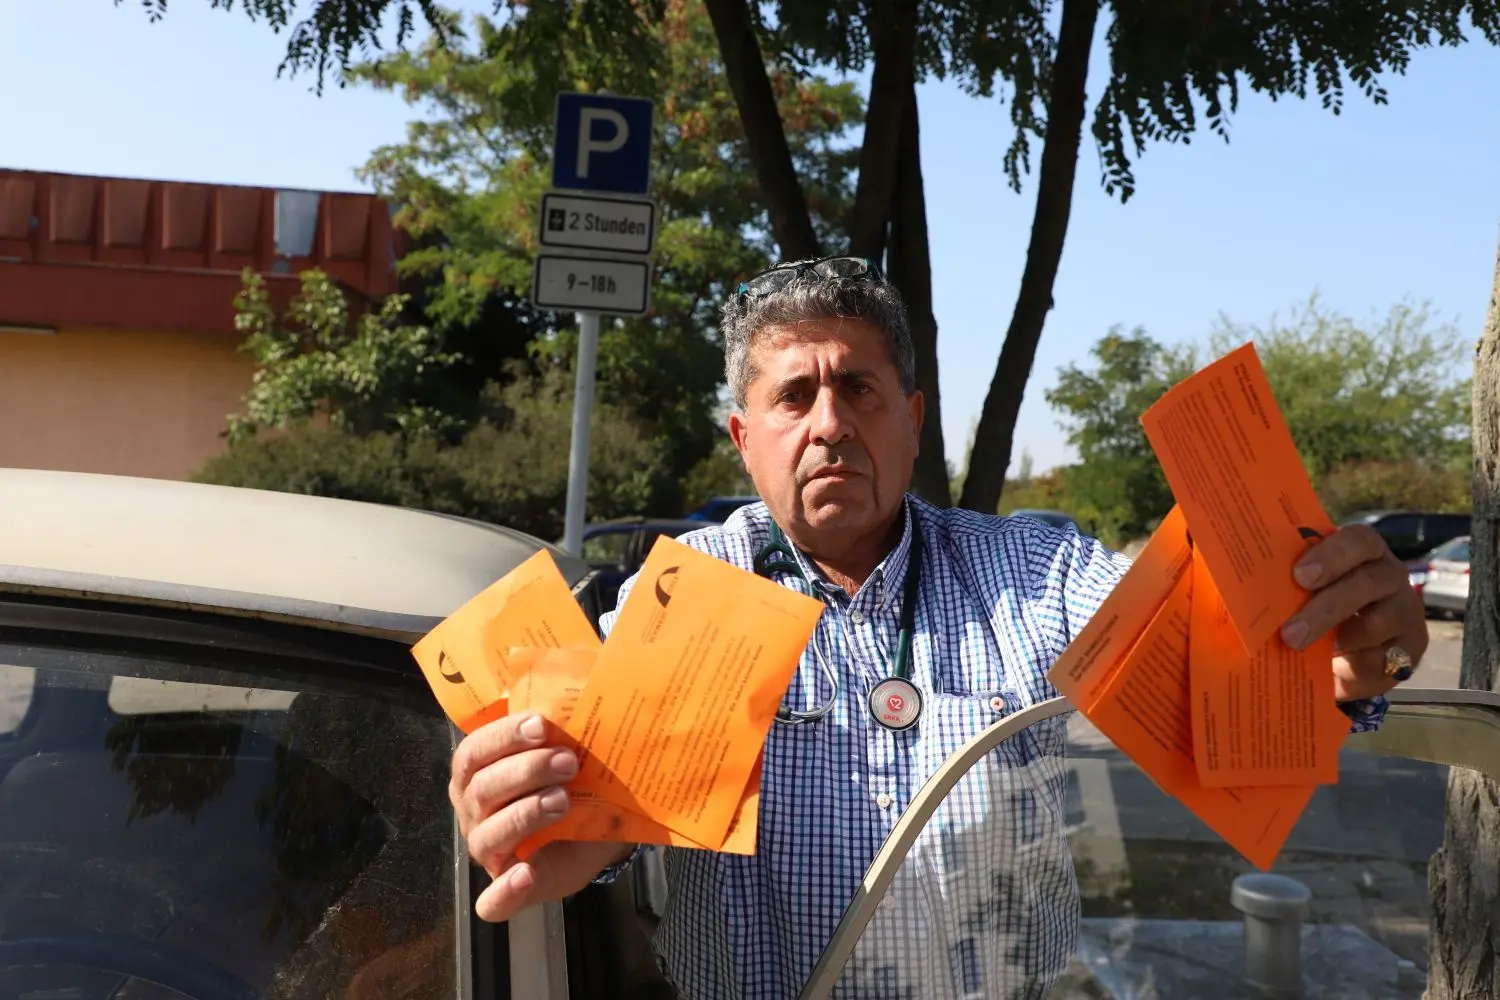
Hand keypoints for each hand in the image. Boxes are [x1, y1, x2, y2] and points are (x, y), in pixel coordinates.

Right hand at [450, 712, 632, 921]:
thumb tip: (579, 688)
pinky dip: (505, 892)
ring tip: (562, 800)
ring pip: (488, 836)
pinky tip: (524, 875)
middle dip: (525, 771)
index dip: (503, 737)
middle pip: (482, 789)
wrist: (600, 826)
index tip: (541, 725)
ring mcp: (490, 851)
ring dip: (525, 814)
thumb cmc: (573, 780)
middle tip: (567, 761)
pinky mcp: (511, 888)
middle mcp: (474, 811)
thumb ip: (559, 727)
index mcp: (478, 773)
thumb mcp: (567, 749)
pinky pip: (494, 901)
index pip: (474, 752)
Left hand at [1279, 523, 1428, 701]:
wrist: (1347, 647)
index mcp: (1363, 550)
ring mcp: (1405, 612)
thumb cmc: (1314, 601)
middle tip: (1290, 633)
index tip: (1299, 576)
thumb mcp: (1299, 585)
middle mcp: (1390, 576)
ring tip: (1300, 650)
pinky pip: (1384, 660)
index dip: (1331, 556)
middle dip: (1325, 608)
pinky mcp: (1410, 649)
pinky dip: (1353, 666)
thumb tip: (1223, 575)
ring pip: (1376, 624)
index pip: (1358, 540)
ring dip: (1336, 640)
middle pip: (1366, 584)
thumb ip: (1278, 576)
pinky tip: (1329, 668)